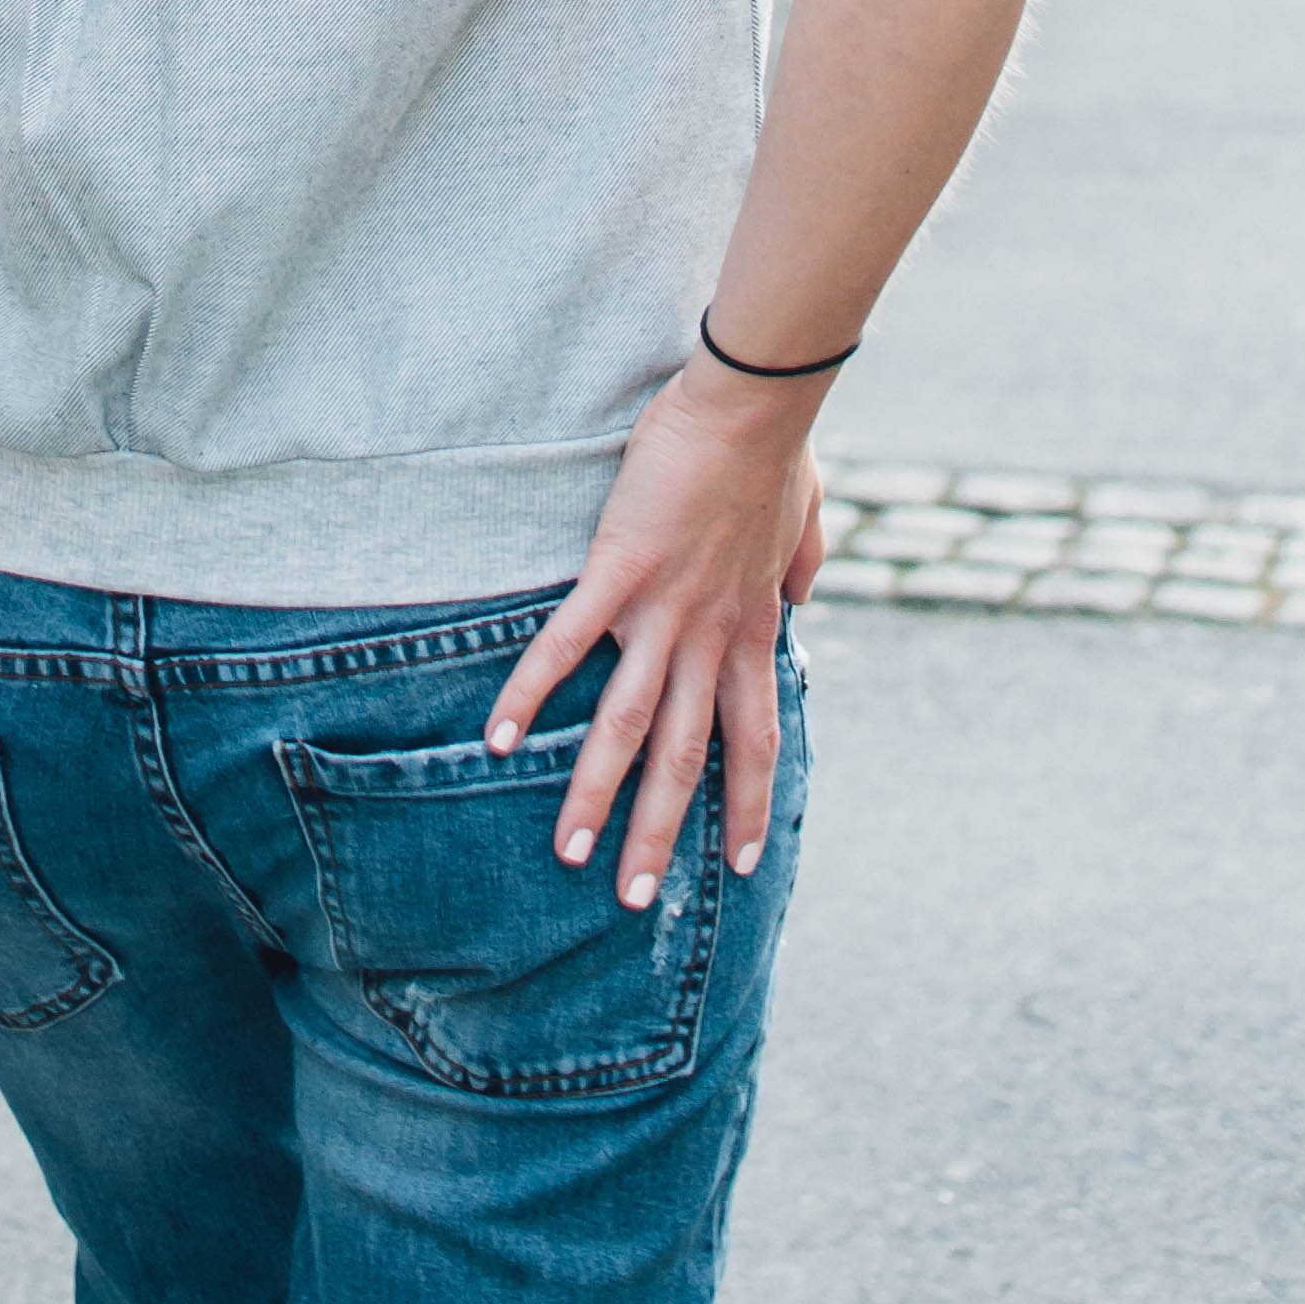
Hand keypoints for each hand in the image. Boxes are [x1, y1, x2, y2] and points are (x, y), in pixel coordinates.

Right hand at [483, 356, 825, 891]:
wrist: (752, 405)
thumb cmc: (777, 449)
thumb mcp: (807, 521)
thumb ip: (803, 565)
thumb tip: (803, 594)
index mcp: (754, 628)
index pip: (755, 738)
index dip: (749, 802)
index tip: (740, 862)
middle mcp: (712, 637)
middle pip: (686, 757)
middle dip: (659, 833)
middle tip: (632, 898)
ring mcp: (665, 610)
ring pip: (629, 726)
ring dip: (595, 793)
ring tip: (568, 853)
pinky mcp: (619, 572)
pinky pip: (569, 645)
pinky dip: (532, 694)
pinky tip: (497, 738)